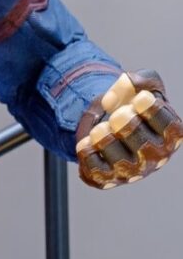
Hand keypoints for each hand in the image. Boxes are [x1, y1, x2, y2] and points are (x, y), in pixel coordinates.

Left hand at [75, 70, 182, 188]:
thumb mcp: (141, 86)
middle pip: (140, 140)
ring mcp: (133, 171)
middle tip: (116, 116)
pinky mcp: (108, 178)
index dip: (150, 109)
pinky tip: (87, 142)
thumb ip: (140, 80)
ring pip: (117, 157)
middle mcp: (156, 157)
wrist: (106, 123)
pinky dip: (86, 151)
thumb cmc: (131, 105)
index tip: (139, 100)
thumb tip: (123, 87)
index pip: (167, 124)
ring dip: (103, 137)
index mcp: (171, 134)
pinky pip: (94, 168)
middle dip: (124, 122)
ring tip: (101, 129)